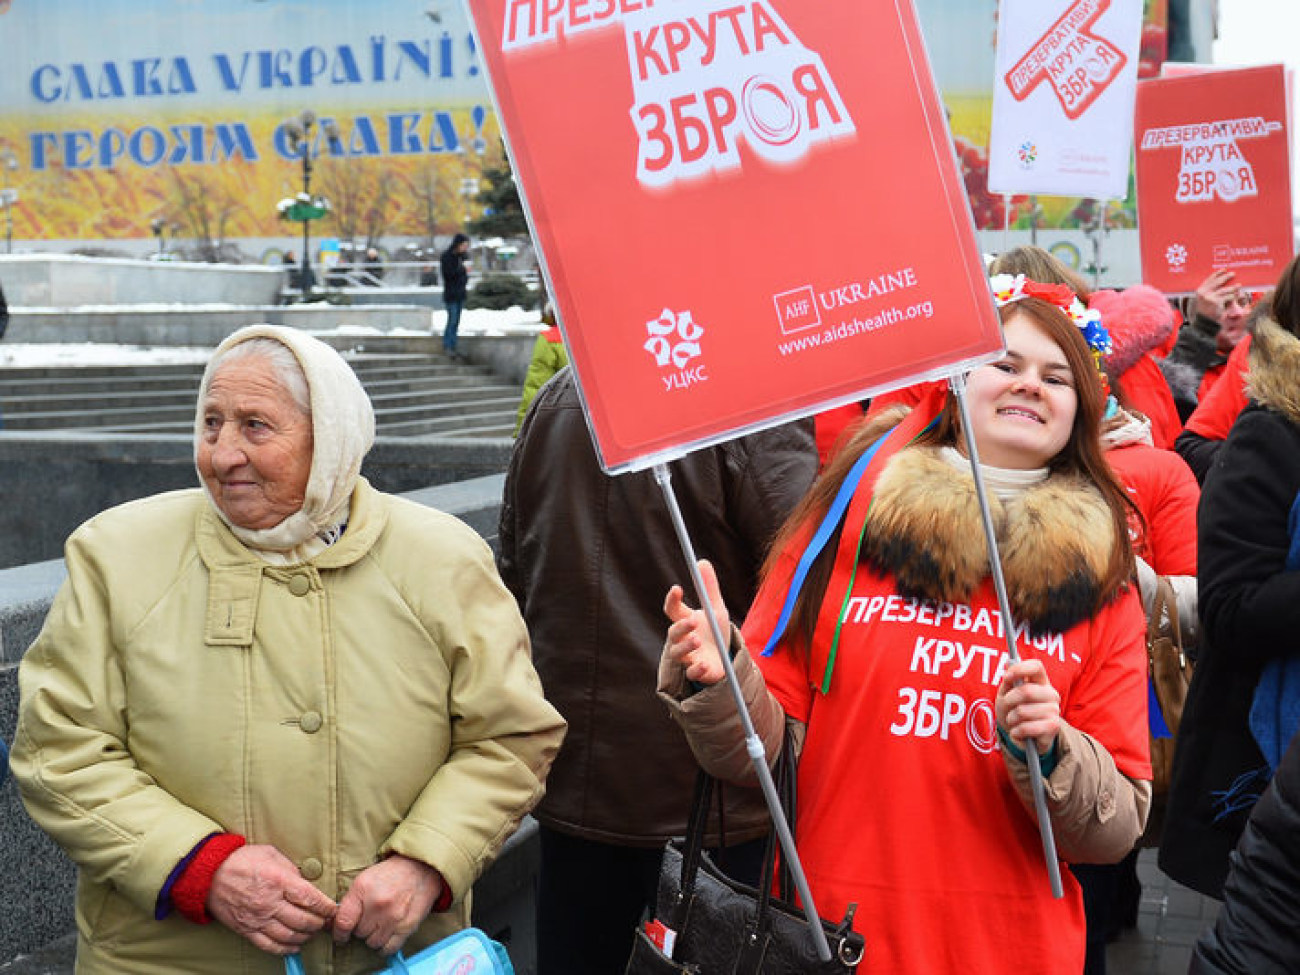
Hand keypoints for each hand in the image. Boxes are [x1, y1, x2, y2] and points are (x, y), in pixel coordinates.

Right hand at [207, 845, 336, 955]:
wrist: (208, 875)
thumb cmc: (241, 861)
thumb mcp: (271, 854)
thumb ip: (290, 869)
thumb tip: (305, 882)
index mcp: (278, 881)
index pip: (310, 899)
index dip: (325, 907)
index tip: (332, 909)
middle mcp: (269, 903)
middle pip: (303, 920)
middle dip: (319, 923)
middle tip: (325, 922)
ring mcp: (257, 918)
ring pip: (289, 935)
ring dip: (305, 937)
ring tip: (312, 933)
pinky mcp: (246, 930)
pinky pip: (269, 945)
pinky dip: (285, 949)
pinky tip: (294, 946)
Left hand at [333, 855, 443, 955]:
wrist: (420, 868)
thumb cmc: (390, 874)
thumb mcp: (364, 879)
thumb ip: (350, 902)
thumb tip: (337, 924)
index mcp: (363, 889)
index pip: (343, 922)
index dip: (339, 933)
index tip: (341, 935)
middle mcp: (378, 903)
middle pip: (359, 933)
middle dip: (361, 928)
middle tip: (369, 918)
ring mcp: (394, 916)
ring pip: (372, 943)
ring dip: (373, 937)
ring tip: (379, 924)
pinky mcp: (407, 926)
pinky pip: (389, 948)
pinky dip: (385, 946)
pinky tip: (386, 935)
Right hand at [663, 559, 729, 685]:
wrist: (725, 657)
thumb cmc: (715, 630)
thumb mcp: (716, 608)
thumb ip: (708, 588)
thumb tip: (702, 561)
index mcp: (685, 620)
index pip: (673, 610)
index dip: (672, 600)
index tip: (677, 589)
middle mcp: (682, 639)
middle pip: (673, 633)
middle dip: (680, 627)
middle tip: (692, 621)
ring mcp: (689, 657)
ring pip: (678, 654)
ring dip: (686, 647)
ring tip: (697, 640)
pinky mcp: (698, 672)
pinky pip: (692, 673)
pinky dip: (697, 669)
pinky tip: (705, 664)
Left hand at [995, 659, 1060, 754]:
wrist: (1022, 736)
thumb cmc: (1014, 711)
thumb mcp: (1006, 695)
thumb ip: (1008, 680)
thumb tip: (1008, 662)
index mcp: (1040, 682)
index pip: (1036, 667)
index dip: (1020, 669)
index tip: (1006, 677)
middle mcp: (1051, 694)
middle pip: (1026, 691)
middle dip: (1008, 700)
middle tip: (1006, 706)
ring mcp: (1054, 711)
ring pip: (1023, 711)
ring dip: (1011, 718)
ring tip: (1013, 721)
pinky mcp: (1053, 727)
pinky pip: (1026, 727)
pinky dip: (1016, 731)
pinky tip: (1018, 732)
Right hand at [1194, 269, 1236, 322]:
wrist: (1204, 322)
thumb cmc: (1205, 310)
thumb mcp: (1204, 299)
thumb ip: (1210, 290)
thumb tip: (1222, 280)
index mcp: (1200, 290)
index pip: (1209, 279)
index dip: (1217, 273)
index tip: (1224, 269)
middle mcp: (1204, 293)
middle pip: (1217, 282)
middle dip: (1226, 277)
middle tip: (1233, 274)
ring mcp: (1210, 298)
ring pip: (1224, 290)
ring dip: (1233, 287)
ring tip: (1239, 285)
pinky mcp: (1216, 302)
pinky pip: (1228, 297)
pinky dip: (1234, 296)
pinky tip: (1238, 295)